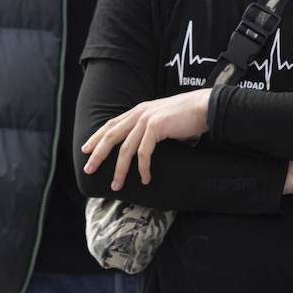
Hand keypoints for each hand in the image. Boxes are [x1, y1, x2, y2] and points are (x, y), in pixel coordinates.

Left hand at [81, 88, 211, 188]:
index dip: (97, 137)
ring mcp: (147, 119)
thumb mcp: (162, 120)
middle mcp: (139, 113)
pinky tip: (144, 179)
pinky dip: (142, 168)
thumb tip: (139, 146)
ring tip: (116, 185)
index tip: (85, 150)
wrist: (206, 107)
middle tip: (88, 170)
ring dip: (120, 170)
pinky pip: (144, 152)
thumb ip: (148, 129)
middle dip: (97, 154)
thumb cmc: (187, 116)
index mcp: (139, 110)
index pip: (112, 125)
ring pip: (125, 149)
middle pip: (111, 136)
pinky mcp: (157, 126)